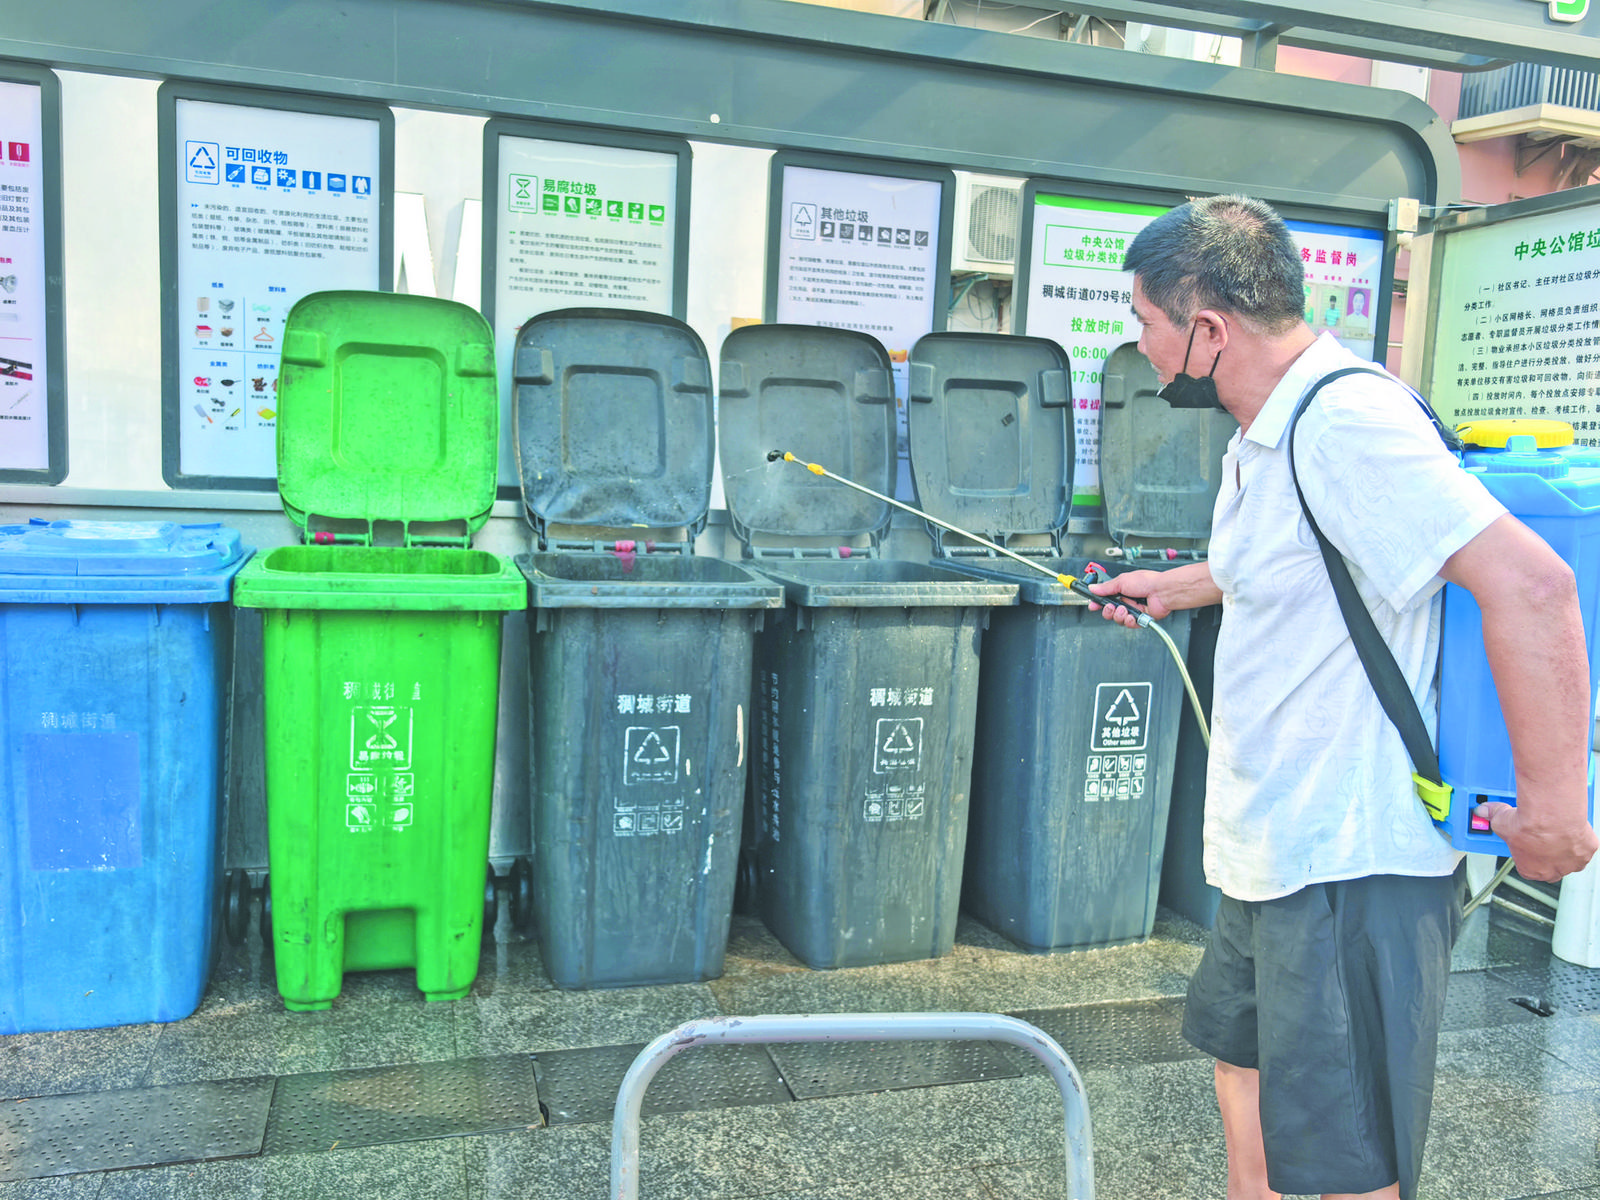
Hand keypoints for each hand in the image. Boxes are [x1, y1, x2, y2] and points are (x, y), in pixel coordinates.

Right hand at [1088, 569, 1163, 628]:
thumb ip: (1106, 587)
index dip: (1098, 602)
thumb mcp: (1122, 581)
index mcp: (1122, 589)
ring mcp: (1133, 609)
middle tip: (1110, 607)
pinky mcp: (1140, 618)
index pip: (1105, 598)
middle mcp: (1127, 600)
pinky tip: (1130, 616)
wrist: (1162, 591)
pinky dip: (1128, 621)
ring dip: (1118, 615)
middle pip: (1110, 611)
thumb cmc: (1147, 582)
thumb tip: (1093, 588)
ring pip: (1118, 619)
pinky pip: (1129, 624)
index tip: (1093, 605)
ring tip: (1123, 609)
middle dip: (1107, 611)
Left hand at [1475, 796, 1597, 882]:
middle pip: (1551, 867)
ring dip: (1565, 848)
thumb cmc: (1528, 825)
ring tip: (1557, 830)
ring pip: (1570, 858)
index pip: (1528, 868)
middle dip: (1546, 855)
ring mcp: (1574, 862)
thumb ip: (1492, 817)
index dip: (1526, 855)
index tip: (1525, 844)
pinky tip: (1571, 826)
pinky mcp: (1588, 849)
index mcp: (1531, 871)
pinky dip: (1580, 837)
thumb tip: (1484, 811)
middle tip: (1541, 837)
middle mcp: (1554, 871)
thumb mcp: (1500, 821)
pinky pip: (1585, 845)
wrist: (1552, 815)